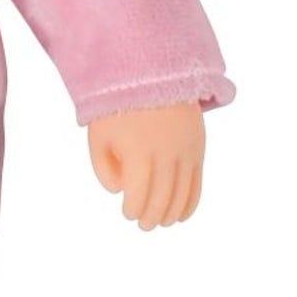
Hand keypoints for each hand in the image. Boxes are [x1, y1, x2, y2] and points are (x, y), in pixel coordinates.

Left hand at [87, 103, 204, 229]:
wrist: (151, 72)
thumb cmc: (117, 106)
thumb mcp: (99, 135)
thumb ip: (102, 167)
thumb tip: (118, 191)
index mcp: (138, 151)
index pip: (139, 194)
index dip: (133, 209)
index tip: (127, 212)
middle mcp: (166, 153)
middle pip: (162, 198)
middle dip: (152, 216)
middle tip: (144, 224)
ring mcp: (185, 150)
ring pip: (182, 194)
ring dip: (172, 213)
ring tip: (162, 222)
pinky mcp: (198, 146)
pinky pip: (198, 182)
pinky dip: (191, 202)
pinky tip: (182, 215)